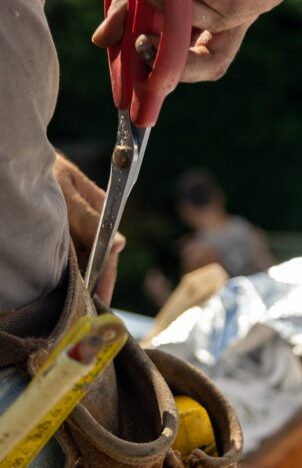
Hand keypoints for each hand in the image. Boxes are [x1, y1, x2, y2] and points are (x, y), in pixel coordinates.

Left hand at [53, 153, 124, 304]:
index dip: (106, 274)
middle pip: (97, 256)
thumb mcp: (64, 189)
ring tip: (75, 304)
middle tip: (88, 311)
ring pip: (81, 256)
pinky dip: (64, 270)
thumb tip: (120, 244)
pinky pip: (66, 254)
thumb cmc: (41, 168)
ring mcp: (73, 225)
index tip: (102, 298)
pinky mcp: (58, 232)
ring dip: (78, 277)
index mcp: (99, 205)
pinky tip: (62, 286)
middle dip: (94, 282)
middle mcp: (89, 218)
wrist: (16, 157)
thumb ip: (87, 215)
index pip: (110, 246)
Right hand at [93, 0, 294, 81]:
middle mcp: (237, 15)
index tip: (124, 59)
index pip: (189, 59)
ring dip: (171, 2)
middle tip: (139, 45)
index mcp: (209, 12)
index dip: (158, 68)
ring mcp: (257, 4)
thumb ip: (134, 1)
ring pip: (210, 27)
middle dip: (172, 61)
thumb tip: (104, 42)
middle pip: (211, 66)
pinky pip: (229, 5)